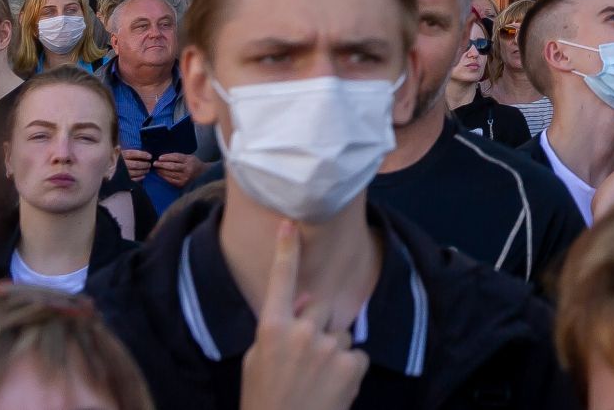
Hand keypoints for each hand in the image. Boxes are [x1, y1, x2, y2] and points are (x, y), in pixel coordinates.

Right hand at [121, 147, 152, 182]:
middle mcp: (120, 164)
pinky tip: (143, 176)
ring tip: (147, 170)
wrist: (108, 171)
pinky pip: (132, 179)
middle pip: (135, 164)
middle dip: (145, 164)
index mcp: (121, 156)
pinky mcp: (121, 180)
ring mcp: (120, 172)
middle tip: (149, 164)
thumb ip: (130, 153)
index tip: (150, 156)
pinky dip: (139, 177)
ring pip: (135, 172)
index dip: (143, 155)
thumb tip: (144, 153)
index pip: (133, 153)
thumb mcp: (122, 154)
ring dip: (143, 171)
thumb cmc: (119, 160)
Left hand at [153, 152, 202, 188]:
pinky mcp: (182, 184)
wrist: (203, 174)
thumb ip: (179, 157)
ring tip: (156, 169)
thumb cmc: (194, 164)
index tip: (159, 157)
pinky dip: (164, 177)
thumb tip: (164, 157)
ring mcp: (185, 177)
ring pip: (170, 174)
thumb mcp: (189, 157)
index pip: (176, 157)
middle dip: (162, 164)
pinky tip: (160, 174)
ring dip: (161, 171)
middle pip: (172, 166)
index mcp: (189, 160)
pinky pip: (170, 180)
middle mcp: (187, 169)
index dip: (167, 157)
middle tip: (154, 163)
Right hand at [240, 221, 368, 409]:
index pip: (281, 282)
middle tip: (304, 358)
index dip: (286, 251)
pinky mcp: (351, 364)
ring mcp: (328, 347)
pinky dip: (348, 370)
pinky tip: (332, 389)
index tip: (290, 222)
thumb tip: (302, 302)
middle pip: (321, 306)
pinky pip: (357, 354)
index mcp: (271, 329)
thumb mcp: (257, 361)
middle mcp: (302, 332)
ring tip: (317, 379)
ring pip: (341, 333)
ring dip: (334, 351)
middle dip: (317, 325)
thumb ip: (278, 329)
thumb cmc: (265, 399)